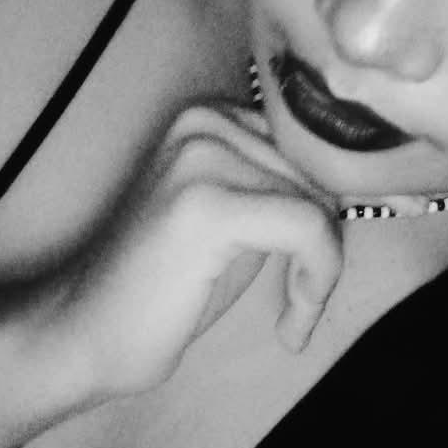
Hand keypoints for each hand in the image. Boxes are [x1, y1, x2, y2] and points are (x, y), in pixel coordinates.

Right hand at [48, 103, 342, 397]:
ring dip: (322, 271)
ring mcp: (202, 156)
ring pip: (321, 204)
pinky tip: (291, 326)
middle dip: (328, 242)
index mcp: (214, 114)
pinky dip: (315, 282)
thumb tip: (365, 183)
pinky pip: (307, 229)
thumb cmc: (166, 285)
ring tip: (294, 314)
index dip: (336, 203)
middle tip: (305, 298)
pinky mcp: (207, 203)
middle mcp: (207, 119)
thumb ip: (286, 187)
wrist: (82, 333)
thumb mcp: (240, 217)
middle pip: (322, 173)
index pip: (315, 145)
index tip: (333, 258)